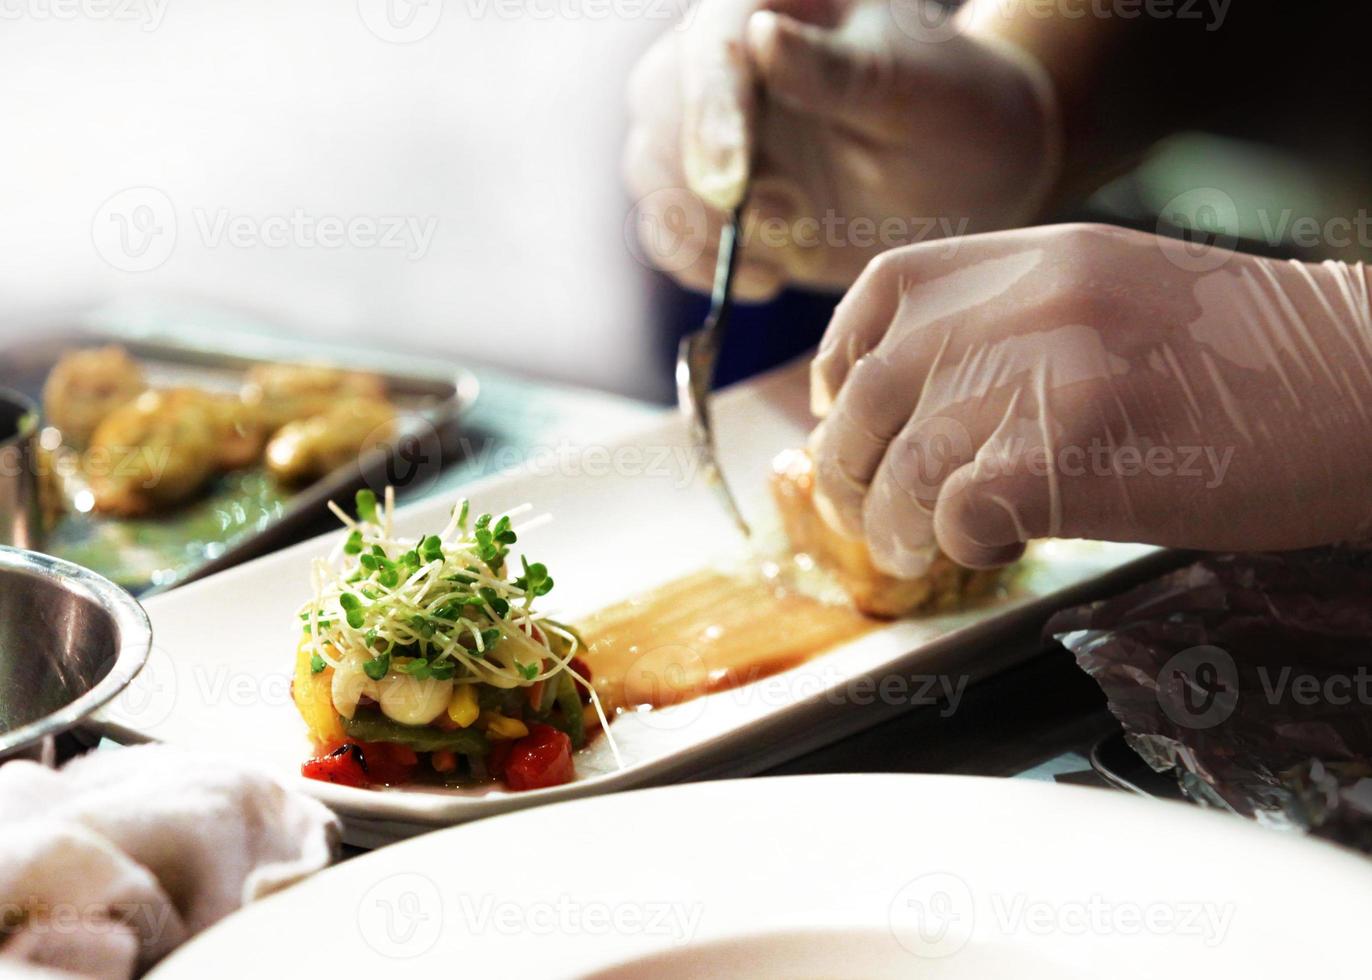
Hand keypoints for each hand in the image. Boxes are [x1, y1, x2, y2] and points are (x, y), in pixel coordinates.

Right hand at [624, 0, 1060, 298]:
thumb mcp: (913, 93)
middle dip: (707, 181)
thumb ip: (836, 72)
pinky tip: (768, 276)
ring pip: (652, 174)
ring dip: (707, 229)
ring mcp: (710, 129)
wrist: (967, 183)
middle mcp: (727, 60)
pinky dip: (701, 264)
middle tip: (787, 218)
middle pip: (659, 109)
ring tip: (792, 247)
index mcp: (774, 3)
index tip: (732, 186)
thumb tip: (761, 37)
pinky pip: (665, 230)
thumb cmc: (955, 118)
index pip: (713, 45)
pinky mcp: (707, 195)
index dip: (713, 115)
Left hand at [809, 223, 1371, 574]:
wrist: (1367, 387)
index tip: (847, 416)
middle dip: (851, 466)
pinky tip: (989, 545)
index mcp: (1036, 254)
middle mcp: (1031, 298)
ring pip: (907, 461)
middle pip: (875, 388)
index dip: (844, 363)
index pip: (884, 291)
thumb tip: (918, 392)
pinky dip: (957, 540)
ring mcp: (1054, 370)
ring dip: (893, 522)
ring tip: (915, 548)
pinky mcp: (1078, 451)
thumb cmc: (1248, 361)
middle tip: (867, 511)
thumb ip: (1014, 319)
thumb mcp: (1116, 292)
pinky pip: (962, 508)